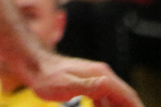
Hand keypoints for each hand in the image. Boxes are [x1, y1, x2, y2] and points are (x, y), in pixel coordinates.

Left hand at [20, 50, 142, 106]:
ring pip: (116, 97)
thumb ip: (88, 86)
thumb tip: (107, 84)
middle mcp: (102, 74)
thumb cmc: (46, 77)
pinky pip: (105, 97)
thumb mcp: (66, 85)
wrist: (32, 64)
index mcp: (101, 76)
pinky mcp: (88, 81)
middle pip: (125, 96)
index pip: (127, 95)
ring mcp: (95, 77)